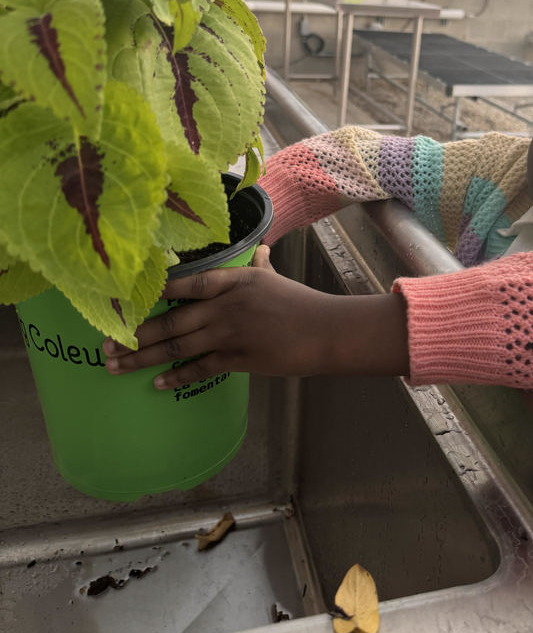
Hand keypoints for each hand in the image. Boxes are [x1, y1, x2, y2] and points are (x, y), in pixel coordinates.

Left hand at [102, 245, 408, 388]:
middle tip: (106, 343)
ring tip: (116, 365)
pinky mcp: (239, 359)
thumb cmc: (300, 304)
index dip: (153, 291)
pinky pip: (200, 368)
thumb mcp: (275, 278)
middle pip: (170, 320)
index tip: (124, 299)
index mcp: (234, 281)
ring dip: (142, 358)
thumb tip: (259, 249)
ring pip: (177, 347)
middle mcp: (226, 305)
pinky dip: (177, 377)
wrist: (325, 332)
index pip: (186, 283)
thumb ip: (259, 264)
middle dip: (134, 334)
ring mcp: (231, 333)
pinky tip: (157, 383)